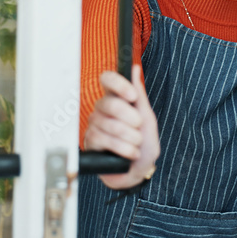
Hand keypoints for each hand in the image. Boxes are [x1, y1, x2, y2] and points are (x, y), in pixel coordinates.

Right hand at [83, 64, 159, 189]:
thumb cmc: (143, 143)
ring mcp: (94, 125)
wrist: (140, 170)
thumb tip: (134, 68)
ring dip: (131, 138)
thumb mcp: (147, 117)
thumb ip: (139, 94)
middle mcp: (102, 110)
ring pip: (110, 125)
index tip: (132, 96)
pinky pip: (103, 140)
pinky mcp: (90, 142)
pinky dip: (123, 148)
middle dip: (131, 118)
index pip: (107, 79)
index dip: (118, 84)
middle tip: (139, 127)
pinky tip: (129, 154)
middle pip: (110, 103)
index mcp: (116, 99)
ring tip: (136, 144)